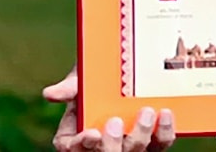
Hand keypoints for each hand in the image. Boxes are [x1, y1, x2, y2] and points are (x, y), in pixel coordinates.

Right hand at [44, 65, 176, 151]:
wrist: (121, 71)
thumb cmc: (94, 78)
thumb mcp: (80, 79)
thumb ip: (69, 87)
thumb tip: (50, 94)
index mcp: (76, 135)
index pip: (71, 148)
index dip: (81, 145)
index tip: (92, 133)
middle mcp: (101, 146)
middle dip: (111, 146)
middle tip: (116, 122)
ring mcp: (127, 146)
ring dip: (140, 137)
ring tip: (146, 112)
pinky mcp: (151, 141)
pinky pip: (159, 145)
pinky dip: (164, 133)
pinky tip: (166, 114)